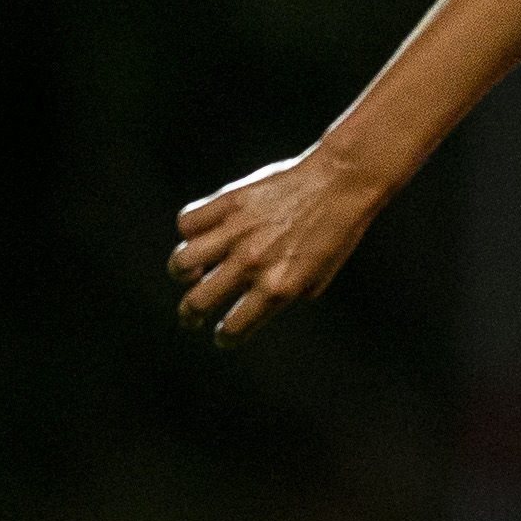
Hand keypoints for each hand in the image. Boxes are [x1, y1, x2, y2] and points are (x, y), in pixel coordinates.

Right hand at [170, 147, 391, 344]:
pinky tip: (200, 234)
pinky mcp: (226, 202)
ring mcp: (236, 232)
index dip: (225, 337)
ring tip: (187, 274)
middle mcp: (252, 264)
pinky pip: (188, 222)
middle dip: (190, 316)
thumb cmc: (336, 231)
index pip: (235, 326)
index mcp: (278, 287)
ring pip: (182, 261)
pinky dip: (189, 231)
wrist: (340, 183)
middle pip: (198, 301)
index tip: (221, 336)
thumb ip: (288, 293)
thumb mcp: (319, 275)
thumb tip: (258, 302)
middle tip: (191, 317)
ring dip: (180, 273)